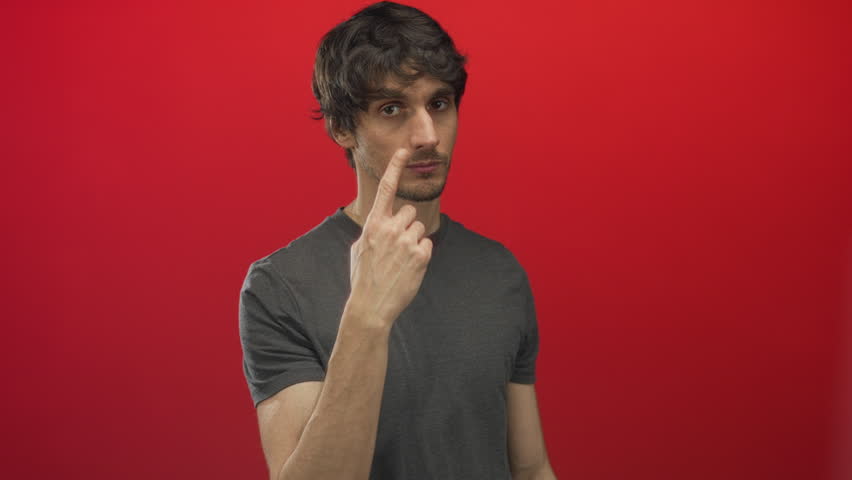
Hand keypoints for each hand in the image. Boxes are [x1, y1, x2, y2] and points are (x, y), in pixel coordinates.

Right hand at [347, 148, 432, 326]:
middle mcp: (390, 229)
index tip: (404, 150)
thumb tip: (380, 223)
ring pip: (418, 228)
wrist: (371, 306)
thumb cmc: (363, 277)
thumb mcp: (359, 249)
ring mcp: (406, 242)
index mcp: (373, 224)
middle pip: (409, 212)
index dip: (395, 167)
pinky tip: (408, 268)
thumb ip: (372, 231)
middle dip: (405, 225)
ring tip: (400, 260)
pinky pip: (426, 245)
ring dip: (413, 241)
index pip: (386, 188)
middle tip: (395, 247)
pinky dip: (420, 255)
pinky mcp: (420, 256)